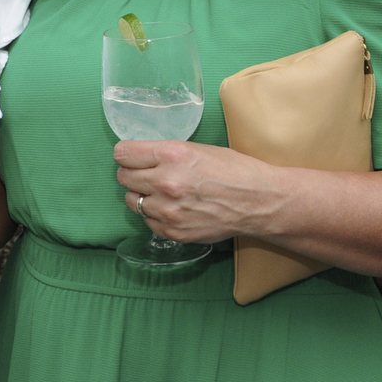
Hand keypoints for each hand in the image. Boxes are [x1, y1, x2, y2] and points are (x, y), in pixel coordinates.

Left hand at [114, 139, 279, 244]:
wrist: (259, 202)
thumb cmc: (233, 170)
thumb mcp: (197, 149)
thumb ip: (165, 154)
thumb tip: (139, 157)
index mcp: (172, 155)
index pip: (123, 153)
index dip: (126, 154)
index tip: (130, 157)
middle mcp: (166, 182)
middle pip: (123, 177)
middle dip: (133, 174)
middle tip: (147, 174)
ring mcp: (168, 210)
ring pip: (132, 200)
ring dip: (143, 195)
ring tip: (163, 193)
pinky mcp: (173, 231)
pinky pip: (147, 221)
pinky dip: (155, 215)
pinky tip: (173, 208)